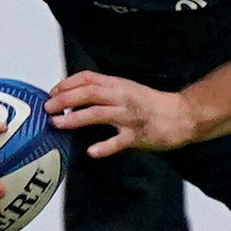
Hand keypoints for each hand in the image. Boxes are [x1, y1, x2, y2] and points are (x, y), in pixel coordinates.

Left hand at [47, 71, 199, 156]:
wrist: (183, 115)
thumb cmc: (153, 104)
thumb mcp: (127, 90)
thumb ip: (105, 92)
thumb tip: (76, 97)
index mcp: (118, 84)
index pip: (88, 78)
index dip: (67, 84)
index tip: (52, 93)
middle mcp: (122, 97)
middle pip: (89, 93)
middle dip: (65, 99)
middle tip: (47, 108)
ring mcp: (130, 116)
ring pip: (98, 114)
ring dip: (75, 118)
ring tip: (57, 123)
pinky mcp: (139, 135)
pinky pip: (119, 141)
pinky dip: (104, 146)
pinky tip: (91, 151)